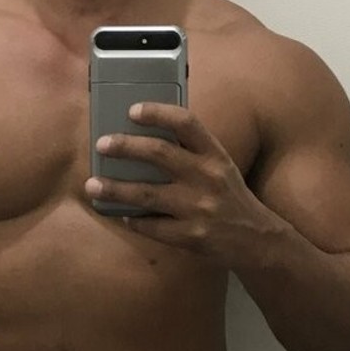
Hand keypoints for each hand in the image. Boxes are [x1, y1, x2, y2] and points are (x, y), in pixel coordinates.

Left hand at [84, 102, 279, 260]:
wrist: (258, 240)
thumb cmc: (229, 197)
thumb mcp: (219, 167)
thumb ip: (191, 153)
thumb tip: (142, 139)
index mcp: (215, 155)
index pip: (186, 123)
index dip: (158, 113)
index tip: (132, 110)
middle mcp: (208, 177)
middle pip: (160, 154)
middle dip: (126, 147)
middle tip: (101, 144)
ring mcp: (199, 208)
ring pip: (147, 194)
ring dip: (115, 189)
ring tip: (91, 185)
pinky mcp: (192, 236)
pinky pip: (152, 226)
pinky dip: (134, 220)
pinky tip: (123, 215)